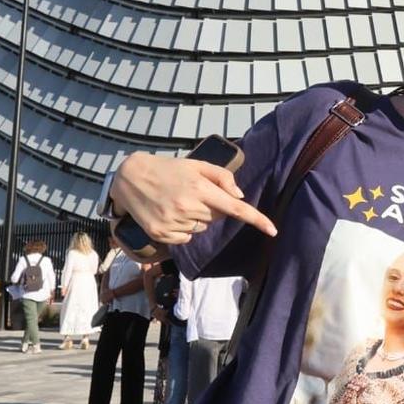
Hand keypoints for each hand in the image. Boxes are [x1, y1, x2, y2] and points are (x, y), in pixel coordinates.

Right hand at [111, 153, 275, 245]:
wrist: (129, 177)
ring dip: (196, 218)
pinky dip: (182, 229)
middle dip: (211, 207)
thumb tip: (239, 197)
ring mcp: (173, 222)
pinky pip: (185, 238)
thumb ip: (221, 177)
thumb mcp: (195, 165)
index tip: (273, 230)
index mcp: (199, 188)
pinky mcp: (161, 234)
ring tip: (177, 201)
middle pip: (216, 218)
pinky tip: (169, 213)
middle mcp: (188, 207)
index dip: (257, 219)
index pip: (235, 208)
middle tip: (192, 193)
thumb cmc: (167, 168)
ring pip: (200, 229)